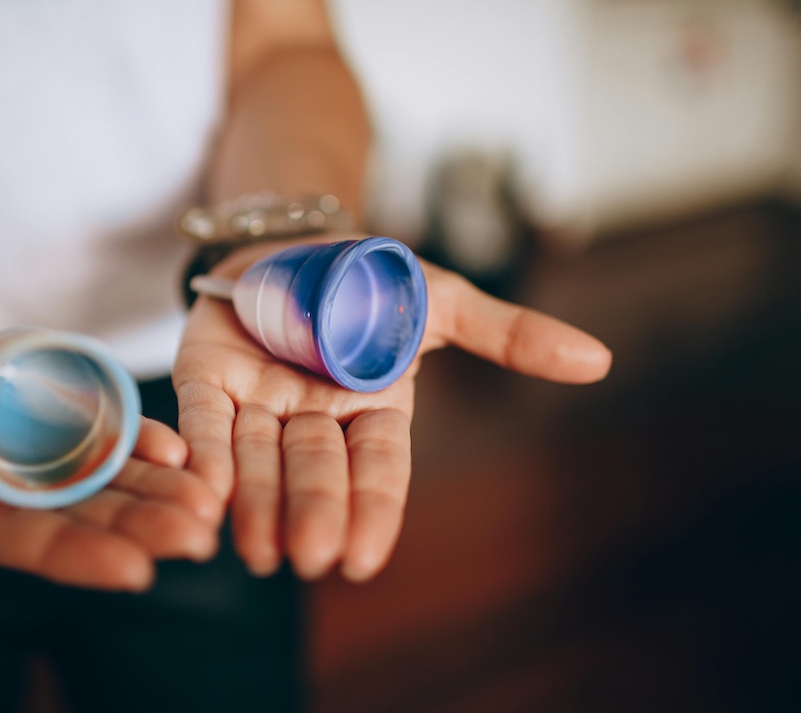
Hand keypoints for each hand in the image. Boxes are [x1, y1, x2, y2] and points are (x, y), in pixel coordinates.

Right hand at [0, 317, 221, 591]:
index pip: (6, 537)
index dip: (68, 554)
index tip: (132, 573)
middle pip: (67, 514)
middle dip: (133, 528)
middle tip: (199, 539)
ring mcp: (6, 447)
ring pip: (89, 478)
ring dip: (149, 491)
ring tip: (210, 503)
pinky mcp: (24, 408)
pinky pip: (85, 428)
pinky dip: (130, 437)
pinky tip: (178, 447)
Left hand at [173, 255, 610, 581]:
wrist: (294, 240)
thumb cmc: (373, 282)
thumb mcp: (442, 301)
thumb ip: (509, 335)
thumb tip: (599, 361)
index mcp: (373, 409)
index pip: (378, 469)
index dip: (372, 511)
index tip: (363, 560)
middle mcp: (314, 418)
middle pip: (314, 472)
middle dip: (312, 514)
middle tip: (308, 559)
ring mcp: (257, 402)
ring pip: (257, 460)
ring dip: (254, 506)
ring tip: (254, 552)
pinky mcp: (207, 379)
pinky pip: (201, 421)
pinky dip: (201, 454)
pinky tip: (201, 493)